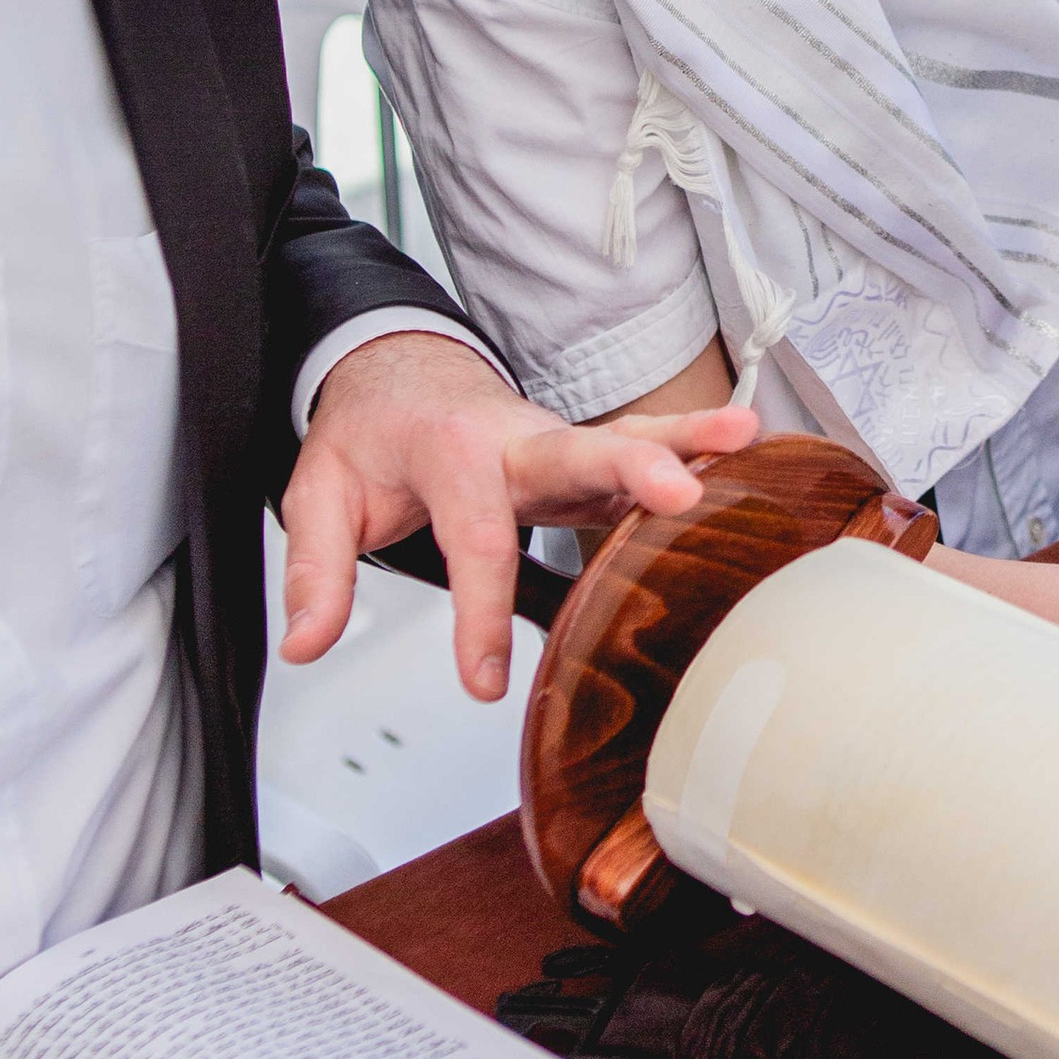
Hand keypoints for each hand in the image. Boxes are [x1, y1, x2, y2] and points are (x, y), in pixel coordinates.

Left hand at [281, 332, 757, 697]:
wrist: (401, 374)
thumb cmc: (371, 433)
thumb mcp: (319, 493)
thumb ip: (317, 568)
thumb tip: (309, 642)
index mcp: (450, 449)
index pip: (474, 535)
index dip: (478, 614)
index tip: (484, 684)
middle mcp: (516, 438)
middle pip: (578, 452)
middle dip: (631, 470)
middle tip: (678, 491)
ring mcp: (559, 445)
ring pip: (628, 438)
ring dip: (688, 440)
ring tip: (744, 439)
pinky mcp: (586, 460)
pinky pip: (643, 452)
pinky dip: (697, 451)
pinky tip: (749, 460)